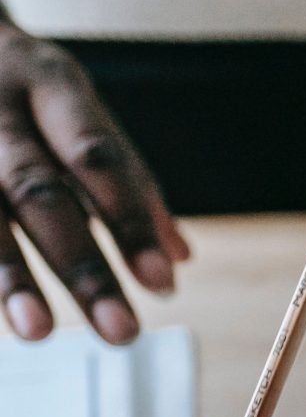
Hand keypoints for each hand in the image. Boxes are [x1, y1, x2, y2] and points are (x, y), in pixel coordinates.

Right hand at [0, 15, 186, 344]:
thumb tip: (178, 258)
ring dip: (10, 278)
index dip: (130, 221)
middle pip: (39, 192)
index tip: (162, 285)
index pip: (97, 157)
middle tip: (121, 332)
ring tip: (39, 333)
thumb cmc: (22, 87)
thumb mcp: (76, 109)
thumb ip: (128, 180)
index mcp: (50, 83)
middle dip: (81, 267)